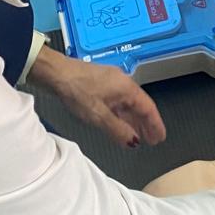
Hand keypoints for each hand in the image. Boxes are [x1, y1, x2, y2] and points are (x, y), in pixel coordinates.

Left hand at [30, 49, 165, 147]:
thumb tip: (134, 142)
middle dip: (145, 124)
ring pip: (127, 105)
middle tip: (151, 141)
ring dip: (133, 121)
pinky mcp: (99, 85)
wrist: (54, 73)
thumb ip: (118, 130)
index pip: (148, 108)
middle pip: (139, 106)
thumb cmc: (77, 91)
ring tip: (137, 136)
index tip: (160, 138)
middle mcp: (122, 83)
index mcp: (127, 88)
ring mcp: (111, 83)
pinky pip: (117, 103)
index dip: (155, 125)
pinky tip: (119, 124)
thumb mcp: (99, 116)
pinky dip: (121, 115)